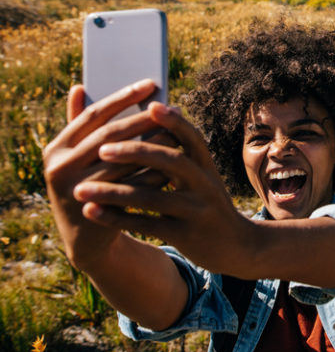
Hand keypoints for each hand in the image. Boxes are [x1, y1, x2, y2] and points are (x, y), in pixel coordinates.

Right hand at [43, 80, 162, 270]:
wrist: (87, 235)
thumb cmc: (88, 182)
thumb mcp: (79, 155)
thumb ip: (82, 123)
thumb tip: (80, 86)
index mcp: (56, 148)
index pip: (95, 115)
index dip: (124, 97)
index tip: (151, 83)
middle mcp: (59, 168)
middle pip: (111, 136)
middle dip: (144, 119)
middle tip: (172, 106)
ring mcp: (76, 190)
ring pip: (124, 161)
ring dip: (154, 145)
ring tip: (178, 131)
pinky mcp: (98, 209)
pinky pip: (133, 186)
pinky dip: (155, 172)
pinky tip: (176, 161)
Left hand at [72, 102, 254, 274]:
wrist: (236, 245)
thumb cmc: (206, 204)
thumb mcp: (202, 178)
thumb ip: (181, 156)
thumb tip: (151, 123)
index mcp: (207, 166)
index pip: (192, 138)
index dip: (173, 122)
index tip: (151, 106)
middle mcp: (205, 185)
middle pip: (172, 162)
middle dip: (135, 152)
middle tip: (101, 149)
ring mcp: (197, 211)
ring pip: (153, 197)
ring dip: (113, 192)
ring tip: (80, 190)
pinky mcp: (186, 235)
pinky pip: (147, 225)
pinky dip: (118, 218)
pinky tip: (93, 212)